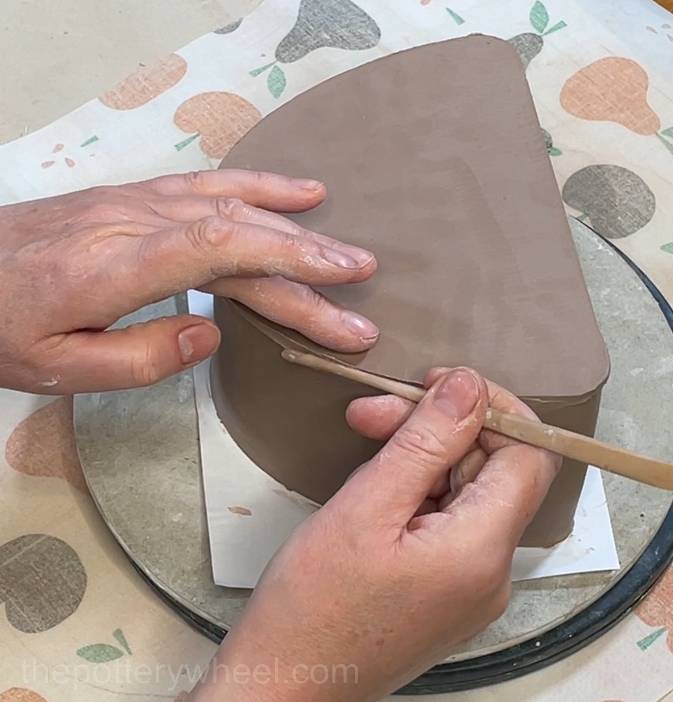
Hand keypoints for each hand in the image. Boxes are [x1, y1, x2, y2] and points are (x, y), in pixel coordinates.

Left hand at [0, 170, 376, 393]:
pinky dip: (261, 186)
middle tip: (362, 296)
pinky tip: (297, 192)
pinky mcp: (137, 199)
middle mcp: (135, 223)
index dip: (287, 257)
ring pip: (233, 205)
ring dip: (297, 227)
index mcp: (116, 268)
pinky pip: (209, 185)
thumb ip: (140, 357)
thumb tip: (213, 336)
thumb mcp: (57, 368)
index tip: (341, 280)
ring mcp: (137, 203)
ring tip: (347, 249)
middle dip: (309, 264)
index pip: (219, 248)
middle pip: (240, 235)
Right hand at [192, 367, 559, 701]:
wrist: (285, 684)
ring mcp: (472, 587)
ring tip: (362, 445)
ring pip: (464, 494)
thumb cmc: (314, 601)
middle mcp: (493, 571)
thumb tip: (470, 384)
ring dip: (419, 459)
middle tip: (371, 412)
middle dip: (436, 430)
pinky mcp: (448, 593)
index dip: (493, 408)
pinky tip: (373, 491)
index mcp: (483, 550)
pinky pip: (448, 524)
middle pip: (490, 470)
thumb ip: (425, 442)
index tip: (435, 387)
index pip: (531, 454)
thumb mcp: (366, 507)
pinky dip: (416, 494)